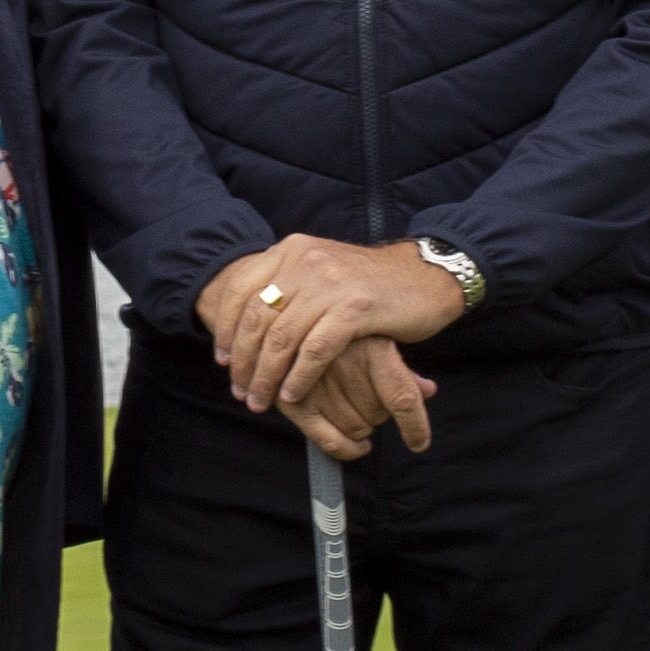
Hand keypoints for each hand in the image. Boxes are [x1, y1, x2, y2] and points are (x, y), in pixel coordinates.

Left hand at [206, 235, 459, 419]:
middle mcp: (306, 262)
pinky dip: (299, 377)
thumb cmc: (371, 283)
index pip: (240, 290)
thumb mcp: (322, 270)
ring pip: (282, 338)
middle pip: (257, 318)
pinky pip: (315, 350)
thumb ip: (288, 285)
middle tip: (240, 391)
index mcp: (292, 250)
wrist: (426, 276)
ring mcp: (331, 283)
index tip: (223, 360)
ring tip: (262, 400)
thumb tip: (247, 322)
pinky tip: (293, 395)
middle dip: (244, 361)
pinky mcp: (356, 308)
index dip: (225, 329)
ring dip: (267, 376)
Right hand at [281, 335, 440, 464]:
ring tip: (355, 409)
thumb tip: (429, 391)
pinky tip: (356, 446)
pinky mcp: (294, 401)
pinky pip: (329, 441)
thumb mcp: (376, 340)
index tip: (419, 443)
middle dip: (379, 414)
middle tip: (370, 401)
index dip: (415, 426)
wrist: (285, 320)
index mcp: (372, 345)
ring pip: (357, 429)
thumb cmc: (339, 333)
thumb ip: (401, 369)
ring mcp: (318, 383)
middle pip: (378, 415)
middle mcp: (345, 363)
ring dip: (362, 427)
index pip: (403, 397)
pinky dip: (346, 449)